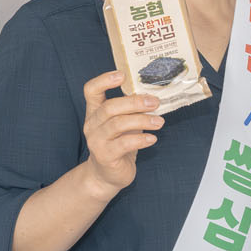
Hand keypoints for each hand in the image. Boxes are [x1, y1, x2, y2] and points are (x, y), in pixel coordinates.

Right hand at [79, 70, 161, 199]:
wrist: (107, 175)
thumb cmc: (118, 145)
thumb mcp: (123, 124)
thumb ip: (131, 110)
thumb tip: (154, 95)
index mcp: (95, 112)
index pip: (91, 90)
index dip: (104, 80)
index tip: (122, 75)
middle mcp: (92, 124)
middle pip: (110, 107)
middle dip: (135, 102)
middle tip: (155, 102)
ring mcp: (96, 141)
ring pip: (118, 124)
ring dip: (142, 120)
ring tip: (160, 121)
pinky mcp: (105, 156)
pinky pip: (124, 144)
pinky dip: (141, 139)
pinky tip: (153, 138)